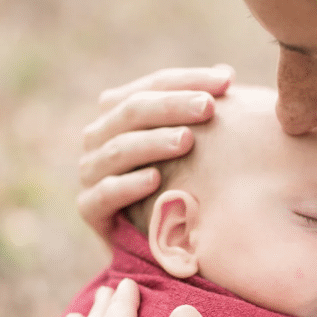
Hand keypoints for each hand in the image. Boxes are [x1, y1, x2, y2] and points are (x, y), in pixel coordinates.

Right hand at [79, 66, 234, 244]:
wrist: (152, 242)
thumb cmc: (178, 182)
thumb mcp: (189, 145)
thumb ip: (200, 111)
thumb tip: (226, 74)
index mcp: (121, 111)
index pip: (154, 85)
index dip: (189, 79)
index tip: (227, 82)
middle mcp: (100, 136)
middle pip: (133, 110)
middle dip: (172, 106)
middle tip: (208, 107)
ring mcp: (91, 171)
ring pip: (118, 149)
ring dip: (153, 142)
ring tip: (187, 140)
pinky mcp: (89, 208)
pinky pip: (105, 193)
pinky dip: (128, 185)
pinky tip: (155, 180)